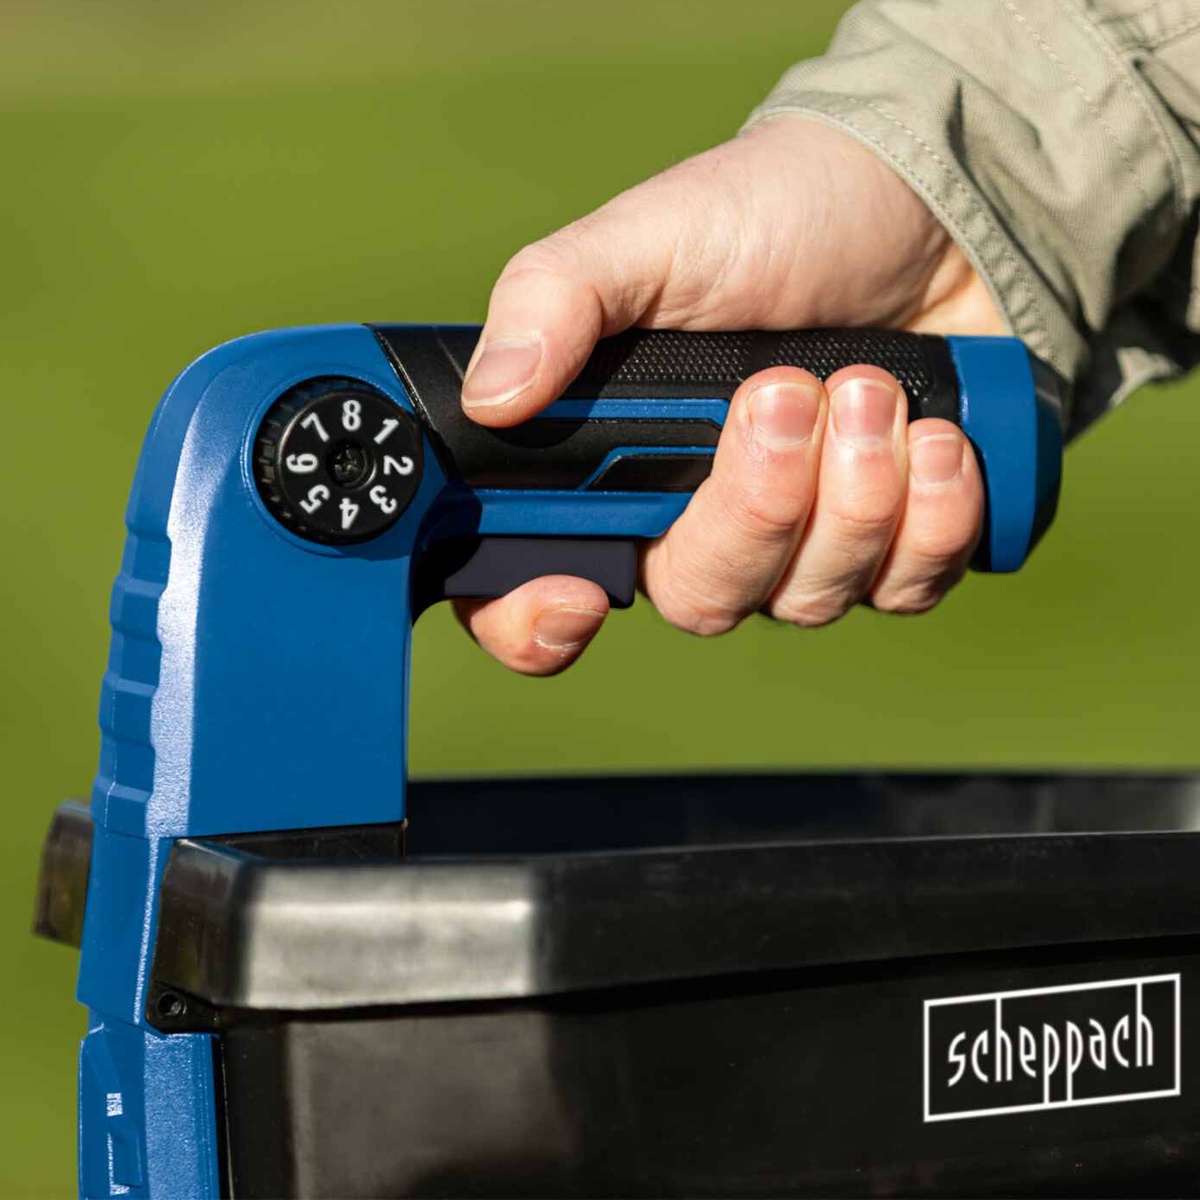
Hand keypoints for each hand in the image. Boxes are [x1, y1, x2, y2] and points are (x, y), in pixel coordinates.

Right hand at [456, 115, 1004, 673]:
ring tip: (872, 383)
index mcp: (616, 465)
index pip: (538, 583)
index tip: (580, 597)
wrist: (925, 210)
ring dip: (854, 490)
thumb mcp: (650, 237)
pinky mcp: (894, 548)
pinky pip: (904, 588)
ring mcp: (799, 548)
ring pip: (806, 600)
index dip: (535, 622)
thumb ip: (556, 300)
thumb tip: (490, 398)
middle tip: (783, 392)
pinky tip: (939, 434)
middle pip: (698, 599)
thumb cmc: (772, 218)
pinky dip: (932, 514)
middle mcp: (699, 524)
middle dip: (754, 505)